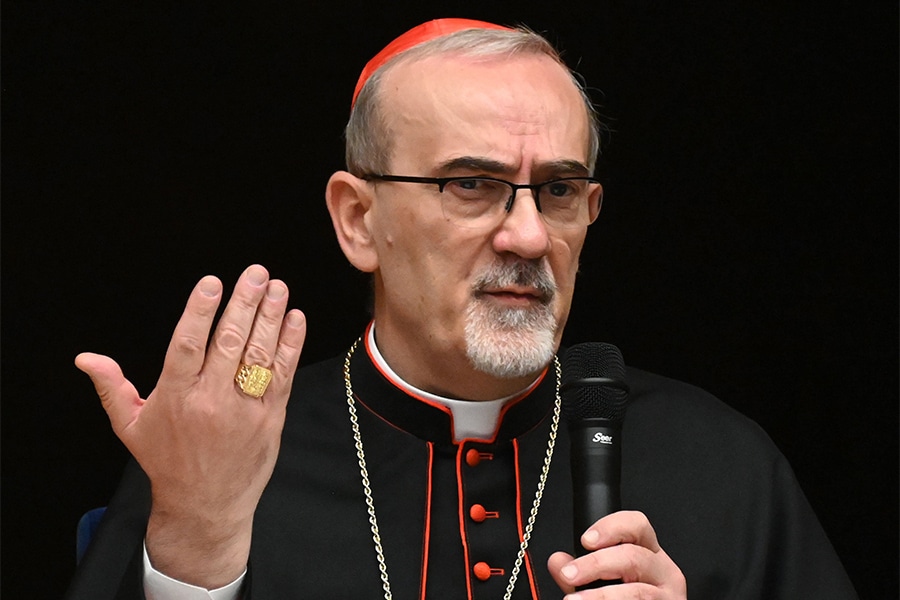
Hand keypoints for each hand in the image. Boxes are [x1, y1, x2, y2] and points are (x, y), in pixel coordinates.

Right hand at [75, 265, 305, 587]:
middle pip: (230, 343)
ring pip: (260, 355)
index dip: (200, 311)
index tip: (212, 283)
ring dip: (271, 317)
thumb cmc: (168, 462)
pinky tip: (294, 319)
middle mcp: (212, 400)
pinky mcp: (271, 417)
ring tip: (276, 286)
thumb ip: (112, 387)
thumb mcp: (131, 427)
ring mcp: (245, 409)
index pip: (187, 345)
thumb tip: (86, 358)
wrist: (206, 506)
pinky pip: (284, 374)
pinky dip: (290, 345)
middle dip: (244, 303)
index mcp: (176, 397)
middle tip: (254, 273)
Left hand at [547, 511, 685, 598]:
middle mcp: (663, 571)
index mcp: (648, 553)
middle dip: (596, 564)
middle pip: (633, 556)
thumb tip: (557, 561)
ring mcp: (668, 595)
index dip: (610, 528)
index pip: (637, 524)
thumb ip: (580, 573)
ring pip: (636, 590)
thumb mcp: (601, 585)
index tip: (585, 540)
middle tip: (569, 575)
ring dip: (601, 596)